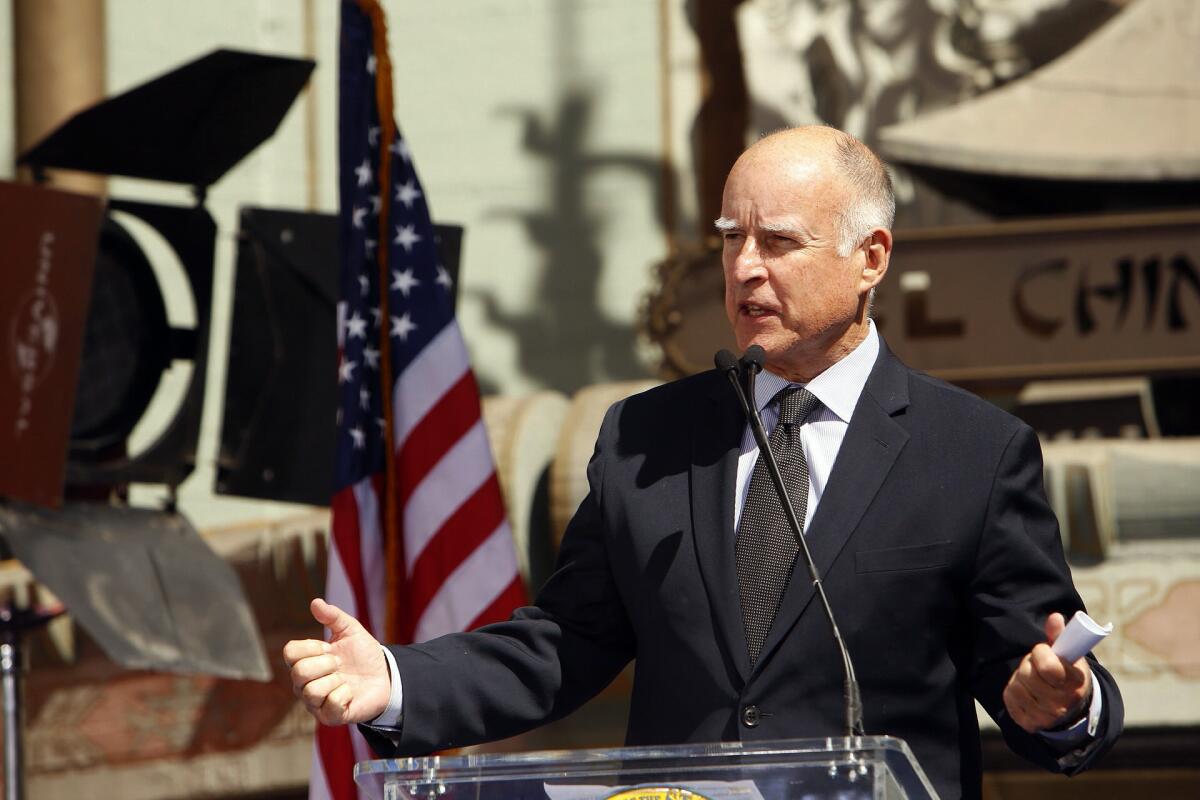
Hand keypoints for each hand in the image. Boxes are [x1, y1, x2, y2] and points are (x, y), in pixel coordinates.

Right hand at [283, 598, 391, 725]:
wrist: (386, 676)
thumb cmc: (363, 655)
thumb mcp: (351, 630)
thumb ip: (333, 616)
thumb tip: (315, 602)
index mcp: (306, 661)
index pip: (289, 652)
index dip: (311, 647)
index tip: (328, 646)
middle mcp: (304, 684)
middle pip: (298, 672)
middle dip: (326, 663)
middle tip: (340, 664)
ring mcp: (315, 703)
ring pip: (312, 691)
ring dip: (335, 680)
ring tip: (345, 678)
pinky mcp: (330, 717)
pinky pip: (330, 706)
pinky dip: (344, 695)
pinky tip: (350, 692)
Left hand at [1003, 612, 1092, 732]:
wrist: (1070, 708)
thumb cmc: (1066, 673)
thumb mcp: (1069, 655)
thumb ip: (1060, 635)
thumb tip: (1054, 617)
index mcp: (1075, 684)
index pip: (1048, 667)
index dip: (1040, 653)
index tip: (1043, 650)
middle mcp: (1062, 704)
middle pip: (1028, 676)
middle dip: (1028, 664)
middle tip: (1035, 665)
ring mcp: (1046, 717)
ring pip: (1016, 687)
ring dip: (1020, 677)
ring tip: (1031, 678)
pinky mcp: (1030, 724)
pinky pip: (1009, 699)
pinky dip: (1012, 691)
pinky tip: (1025, 690)